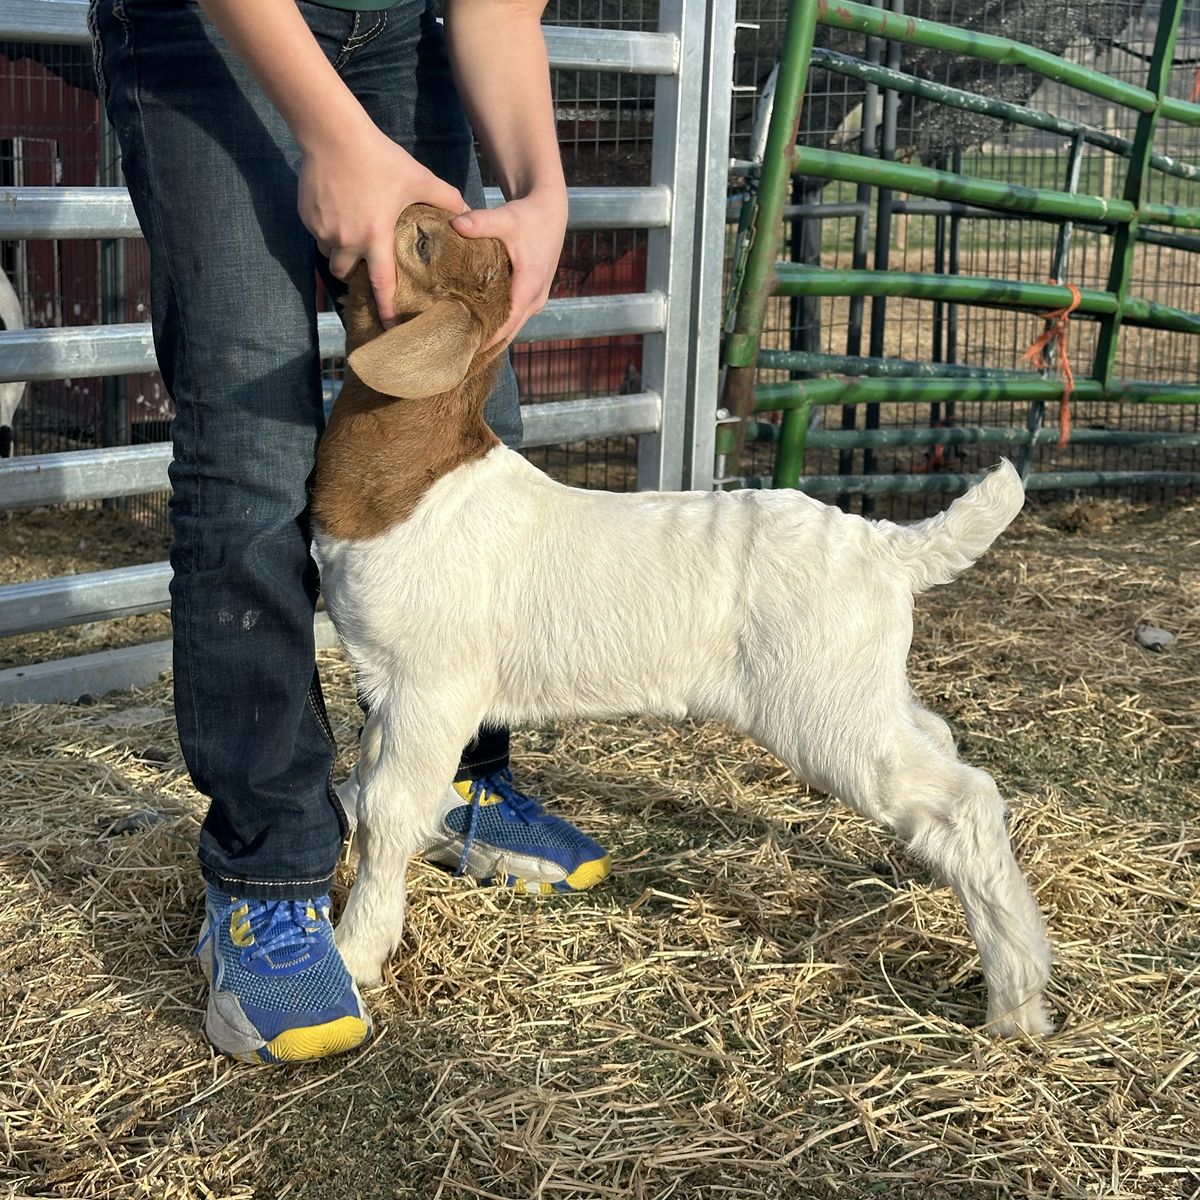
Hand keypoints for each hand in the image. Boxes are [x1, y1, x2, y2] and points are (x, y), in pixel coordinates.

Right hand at [298, 120, 465, 325]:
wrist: (332, 133)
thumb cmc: (379, 157)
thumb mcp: (417, 177)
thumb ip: (445, 196)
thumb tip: (467, 211)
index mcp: (375, 237)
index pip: (381, 285)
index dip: (387, 309)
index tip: (391, 327)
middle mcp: (346, 240)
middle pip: (346, 274)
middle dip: (355, 276)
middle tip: (365, 268)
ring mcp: (323, 229)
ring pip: (329, 255)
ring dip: (340, 254)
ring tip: (351, 241)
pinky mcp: (306, 216)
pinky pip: (317, 233)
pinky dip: (327, 231)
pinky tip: (338, 214)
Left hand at [451, 190, 567, 347]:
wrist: (550, 209)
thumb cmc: (528, 215)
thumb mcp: (506, 217)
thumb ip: (481, 222)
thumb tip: (455, 223)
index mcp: (530, 285)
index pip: (508, 322)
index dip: (489, 338)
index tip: (467, 349)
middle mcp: (536, 297)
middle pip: (511, 331)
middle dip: (488, 344)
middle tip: (459, 356)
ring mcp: (536, 298)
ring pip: (514, 326)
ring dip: (494, 337)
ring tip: (466, 347)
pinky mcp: (533, 294)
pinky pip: (515, 317)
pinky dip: (499, 325)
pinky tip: (478, 329)